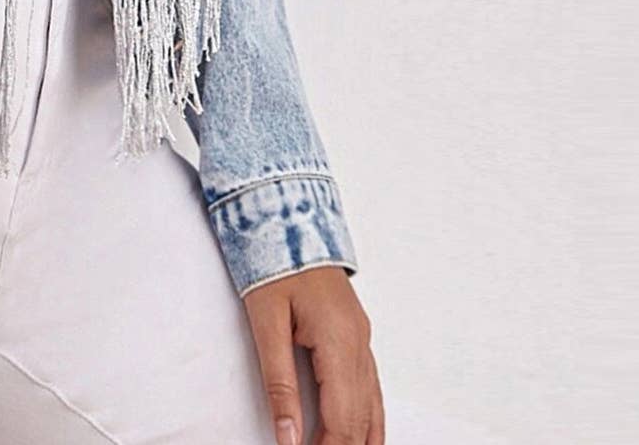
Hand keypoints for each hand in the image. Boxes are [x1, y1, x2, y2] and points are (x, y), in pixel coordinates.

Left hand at [244, 266, 382, 444]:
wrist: (287, 217)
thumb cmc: (273, 261)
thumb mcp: (265, 322)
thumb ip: (278, 383)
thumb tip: (287, 436)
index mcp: (340, 342)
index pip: (342, 420)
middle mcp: (360, 344)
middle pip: (361, 420)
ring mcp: (363, 340)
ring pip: (373, 408)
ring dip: (361, 440)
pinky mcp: (356, 336)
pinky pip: (371, 389)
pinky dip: (368, 419)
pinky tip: (363, 436)